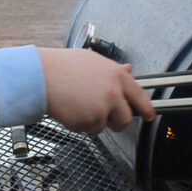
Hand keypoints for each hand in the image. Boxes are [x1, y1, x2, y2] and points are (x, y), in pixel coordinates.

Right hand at [38, 47, 155, 133]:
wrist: (41, 76)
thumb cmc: (64, 66)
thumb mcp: (93, 60)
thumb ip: (114, 69)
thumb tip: (128, 71)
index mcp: (117, 76)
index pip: (140, 96)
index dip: (147, 108)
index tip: (150, 115)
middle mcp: (112, 93)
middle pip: (126, 119)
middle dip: (117, 122)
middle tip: (105, 116)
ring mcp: (100, 108)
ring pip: (103, 126)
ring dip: (93, 121)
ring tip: (78, 104)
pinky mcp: (87, 121)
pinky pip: (87, 129)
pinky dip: (79, 124)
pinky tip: (71, 108)